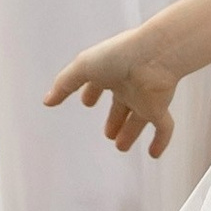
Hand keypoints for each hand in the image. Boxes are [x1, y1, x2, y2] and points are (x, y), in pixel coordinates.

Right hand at [45, 31, 180, 156]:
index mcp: (111, 72)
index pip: (100, 83)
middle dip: (114, 118)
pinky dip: (160, 142)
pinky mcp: (160, 108)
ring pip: (139, 119)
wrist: (153, 56)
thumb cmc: (118, 56)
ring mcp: (145, 98)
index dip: (92, 91)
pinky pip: (163, 128)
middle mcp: (129, 86)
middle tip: (108, 133)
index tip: (87, 101)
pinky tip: (153, 155)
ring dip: (130, 132)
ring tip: (120, 146)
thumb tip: (47, 101)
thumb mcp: (83, 67)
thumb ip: (64, 84)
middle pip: (121, 105)